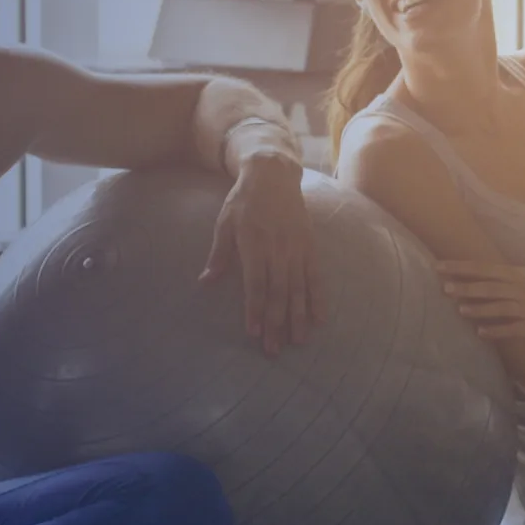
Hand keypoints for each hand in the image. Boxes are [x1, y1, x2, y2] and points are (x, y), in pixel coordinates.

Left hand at [202, 161, 322, 353]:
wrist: (274, 174)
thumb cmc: (243, 200)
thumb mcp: (225, 223)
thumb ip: (219, 255)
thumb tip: (206, 281)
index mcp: (254, 245)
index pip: (255, 285)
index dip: (255, 310)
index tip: (254, 333)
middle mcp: (278, 250)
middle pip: (278, 293)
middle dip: (276, 323)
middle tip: (274, 349)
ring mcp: (296, 249)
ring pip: (298, 289)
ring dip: (298, 317)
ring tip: (298, 341)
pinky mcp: (309, 246)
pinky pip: (315, 276)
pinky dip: (317, 298)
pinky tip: (319, 318)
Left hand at [436, 262, 524, 340]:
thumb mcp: (517, 272)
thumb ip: (493, 275)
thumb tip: (461, 274)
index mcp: (513, 273)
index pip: (482, 268)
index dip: (460, 268)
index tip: (438, 267)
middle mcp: (518, 289)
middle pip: (489, 288)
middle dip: (468, 288)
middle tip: (446, 289)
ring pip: (500, 307)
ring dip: (480, 309)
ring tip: (460, 310)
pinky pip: (512, 328)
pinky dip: (496, 330)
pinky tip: (480, 332)